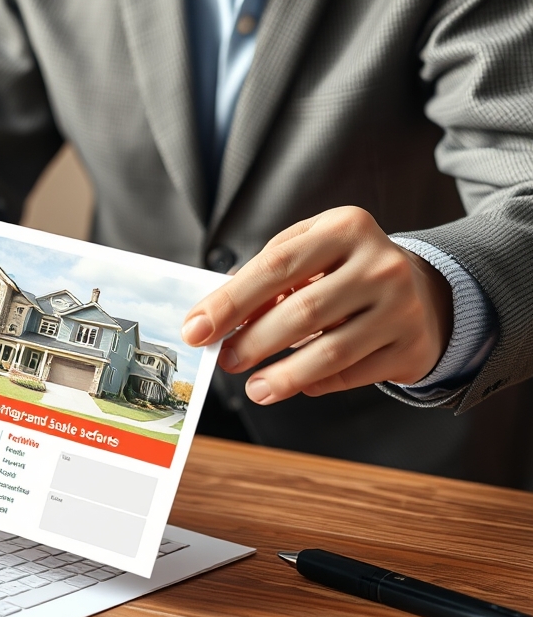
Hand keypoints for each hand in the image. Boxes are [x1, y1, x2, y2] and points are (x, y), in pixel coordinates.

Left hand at [180, 206, 452, 404]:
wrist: (421, 291)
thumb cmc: (342, 271)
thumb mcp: (309, 254)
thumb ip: (264, 277)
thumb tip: (214, 319)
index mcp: (346, 228)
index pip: (275, 266)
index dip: (230, 302)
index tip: (195, 330)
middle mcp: (380, 264)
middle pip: (301, 311)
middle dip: (253, 341)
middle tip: (225, 360)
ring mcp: (402, 306)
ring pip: (329, 352)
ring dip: (282, 376)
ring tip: (254, 388)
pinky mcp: (412, 347)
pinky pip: (352, 374)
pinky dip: (317, 382)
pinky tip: (297, 384)